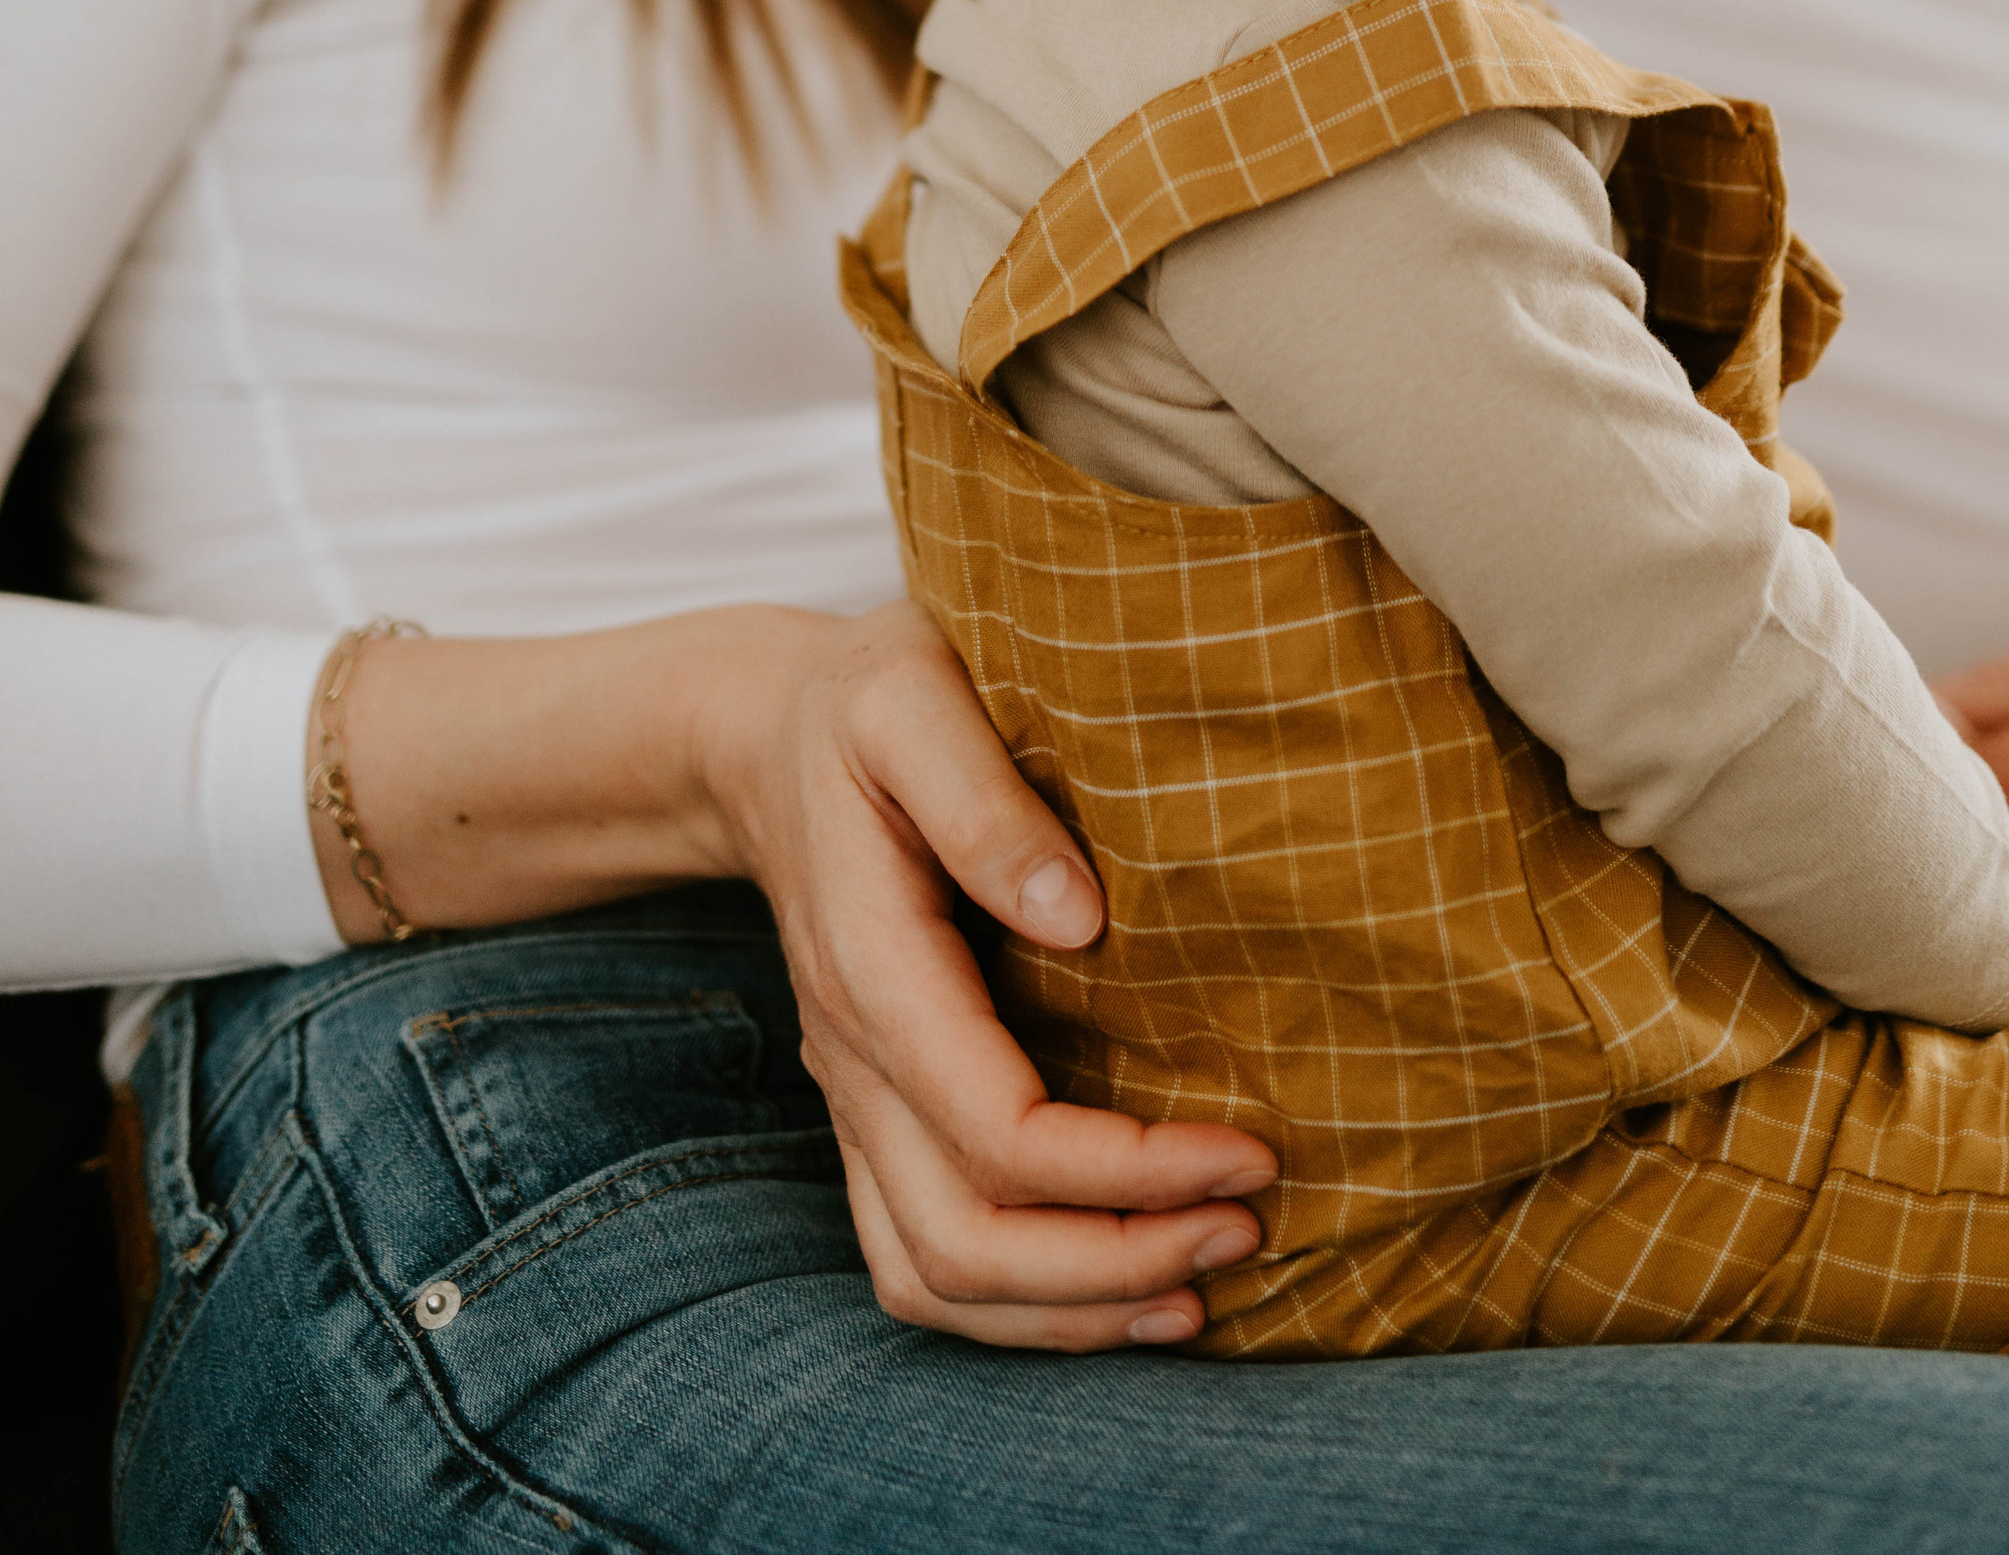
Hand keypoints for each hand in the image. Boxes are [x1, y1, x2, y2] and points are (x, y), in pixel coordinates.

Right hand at [692, 602, 1276, 1348]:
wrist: (761, 737)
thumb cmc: (863, 702)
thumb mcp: (913, 699)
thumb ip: (984, 801)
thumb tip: (1080, 915)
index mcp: (875, 967)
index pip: (999, 1131)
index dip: (1127, 1171)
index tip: (1247, 1148)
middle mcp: (856, 1058)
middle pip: (965, 1240)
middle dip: (1112, 1264)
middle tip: (1247, 1228)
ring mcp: (856, 1098)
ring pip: (933, 1276)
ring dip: (1069, 1309)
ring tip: (1201, 1286)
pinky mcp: (872, 1112)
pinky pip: (920, 1256)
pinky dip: (1019, 1304)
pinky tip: (1119, 1284)